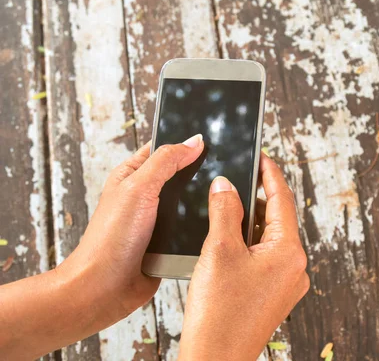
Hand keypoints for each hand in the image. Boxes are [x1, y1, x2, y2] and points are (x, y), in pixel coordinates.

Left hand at [0, 134, 204, 359]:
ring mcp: (159, 221)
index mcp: (132, 175)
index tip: (211, 140)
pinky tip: (213, 226)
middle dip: (201, 176)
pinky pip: (194, 230)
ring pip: (192, 205)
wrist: (104, 289)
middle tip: (223, 172)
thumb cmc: (110, 239)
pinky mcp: (170, 244)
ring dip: (203, 206)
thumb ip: (167, 161)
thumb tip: (194, 141)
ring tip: (221, 200)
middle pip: (182, 177)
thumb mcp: (138, 188)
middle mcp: (146, 196)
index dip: (185, 144)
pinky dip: (202, 230)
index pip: (163, 150)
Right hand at [178, 154, 308, 360]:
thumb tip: (226, 185)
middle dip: (256, 199)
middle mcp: (295, 268)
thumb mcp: (219, 250)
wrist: (215, 359)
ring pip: (270, 239)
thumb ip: (225, 210)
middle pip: (278, 219)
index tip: (262, 156)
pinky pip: (265, 258)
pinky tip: (228, 240)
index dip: (270, 174)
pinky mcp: (273, 295)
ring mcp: (286, 284)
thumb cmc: (219, 312)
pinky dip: (249, 244)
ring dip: (250, 223)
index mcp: (290, 253)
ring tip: (226, 209)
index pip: (283, 200)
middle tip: (235, 181)